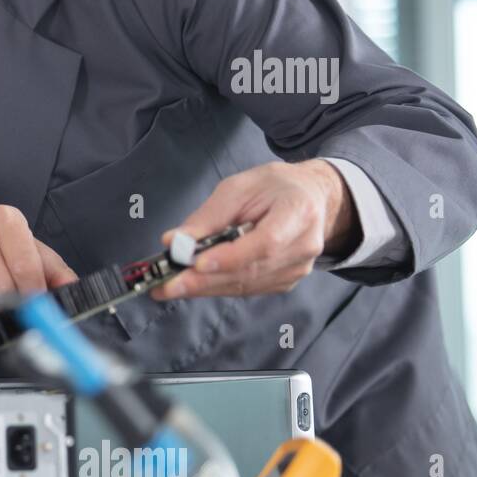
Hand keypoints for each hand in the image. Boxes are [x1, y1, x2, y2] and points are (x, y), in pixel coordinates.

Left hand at [152, 159, 358, 300]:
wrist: (310, 197)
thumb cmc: (273, 187)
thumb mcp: (238, 187)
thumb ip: (208, 216)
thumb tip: (174, 242)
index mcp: (298, 212)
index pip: (265, 242)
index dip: (230, 257)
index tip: (196, 264)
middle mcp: (304, 246)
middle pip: (250, 271)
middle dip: (204, 280)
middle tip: (166, 285)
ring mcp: (297, 268)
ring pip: (245, 285)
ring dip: (204, 288)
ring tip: (169, 287)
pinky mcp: (285, 281)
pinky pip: (247, 289)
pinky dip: (217, 287)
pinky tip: (192, 285)